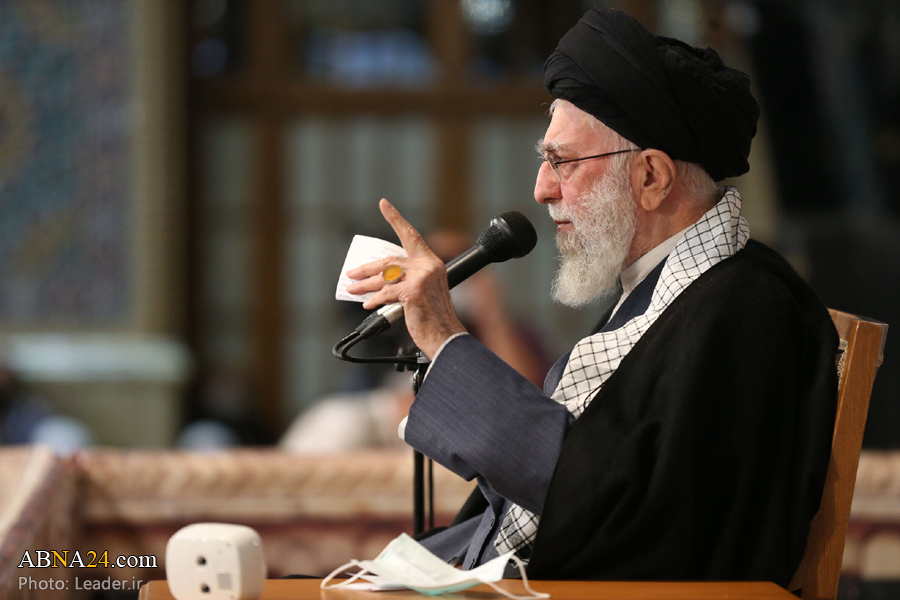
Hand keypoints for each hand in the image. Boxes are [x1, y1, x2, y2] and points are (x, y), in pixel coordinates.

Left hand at [345, 199, 465, 357]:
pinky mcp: (414, 291)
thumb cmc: (435, 319)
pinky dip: (374, 299)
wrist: (447, 337)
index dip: (395, 218)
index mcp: (432, 263)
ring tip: (352, 289)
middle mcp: (428, 266)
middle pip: (390, 260)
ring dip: (364, 284)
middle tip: (351, 274)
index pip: (411, 235)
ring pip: (384, 277)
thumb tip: (380, 283)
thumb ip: (408, 282)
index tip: (383, 204)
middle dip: (367, 268)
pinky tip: (367, 304)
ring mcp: (422, 277)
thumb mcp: (425, 294)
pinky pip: (386, 293)